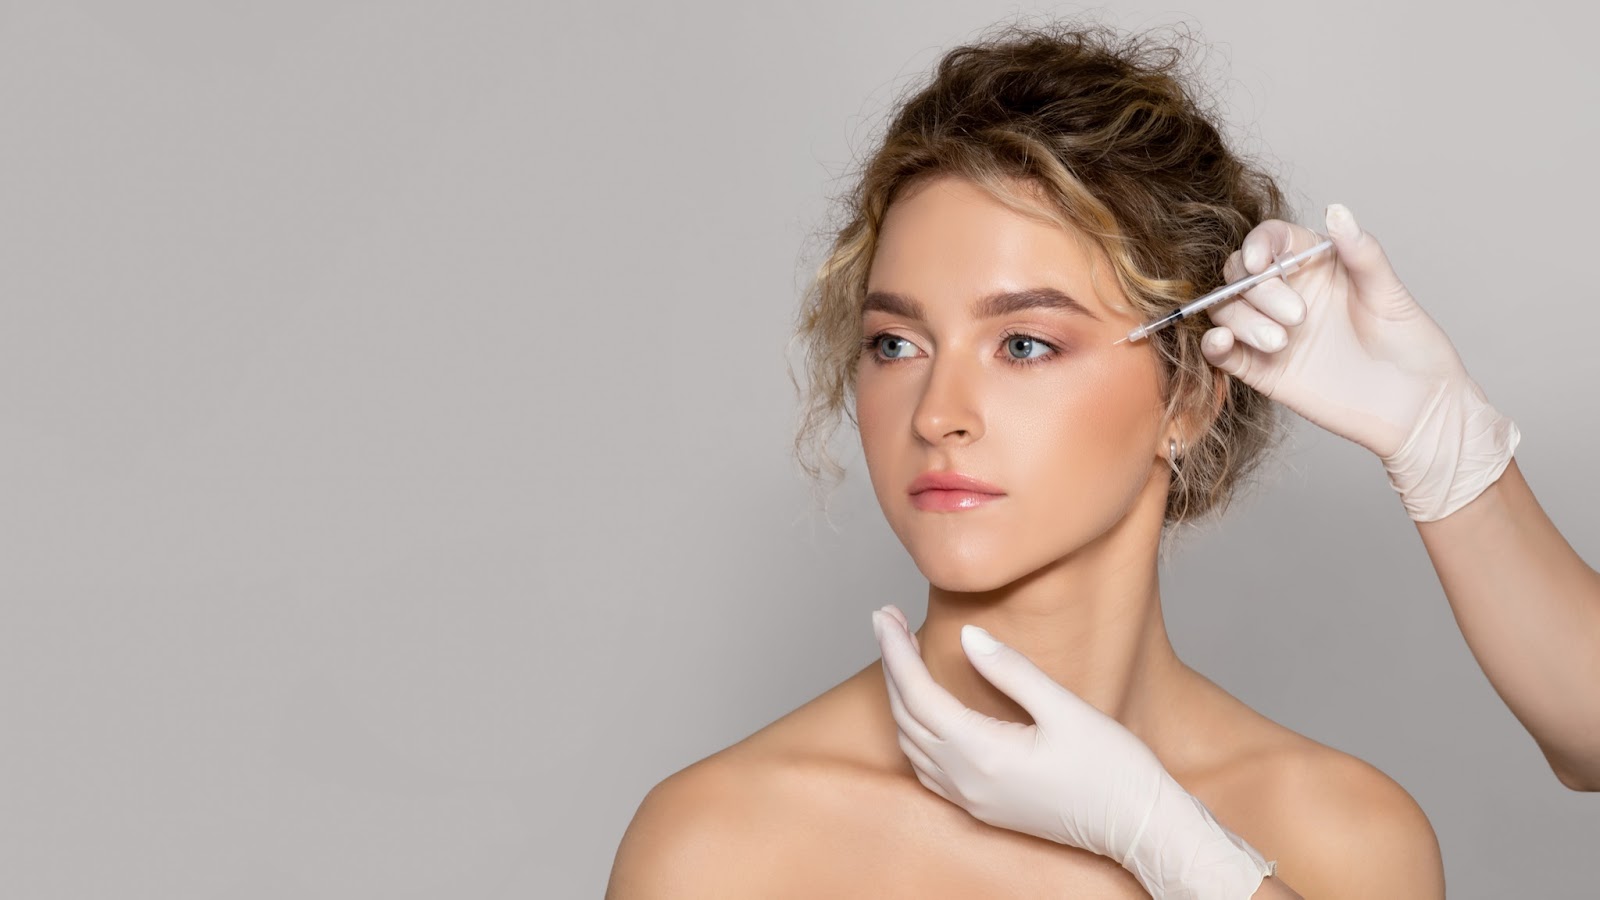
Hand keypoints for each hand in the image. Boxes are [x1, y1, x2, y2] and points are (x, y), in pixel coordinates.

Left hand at [870, 605, 1272, 898]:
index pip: (918, 693)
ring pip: (912, 744)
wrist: (1140, 828)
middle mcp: (968, 781)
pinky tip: (922, 711)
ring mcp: (973, 799)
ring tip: (901, 655)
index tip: (885, 614)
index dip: (896, 650)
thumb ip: (1012, 671)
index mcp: (984, 754)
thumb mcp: (1067, 710)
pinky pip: (928, 769)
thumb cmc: (1114, 772)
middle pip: (906, 716)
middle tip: (888, 620)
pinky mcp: (983, 808)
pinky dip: (914, 732)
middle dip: (892, 665)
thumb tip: (969, 636)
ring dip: (899, 697)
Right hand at [1200, 204, 1517, 520]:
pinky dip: (1213, 345)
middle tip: (1297, 316)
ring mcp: (1272, 333)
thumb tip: (1337, 210)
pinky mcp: (1263, 370)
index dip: (1259, 245)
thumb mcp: (1390, 294)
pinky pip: (1223, 353)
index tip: (1261, 263)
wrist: (1416, 409)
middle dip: (1256, 289)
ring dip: (1242, 321)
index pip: (1272, 241)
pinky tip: (1222, 343)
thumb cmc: (1412, 347)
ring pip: (1228, 312)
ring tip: (1280, 343)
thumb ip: (1361, 253)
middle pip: (1241, 275)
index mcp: (1317, 267)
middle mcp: (1289, 295)